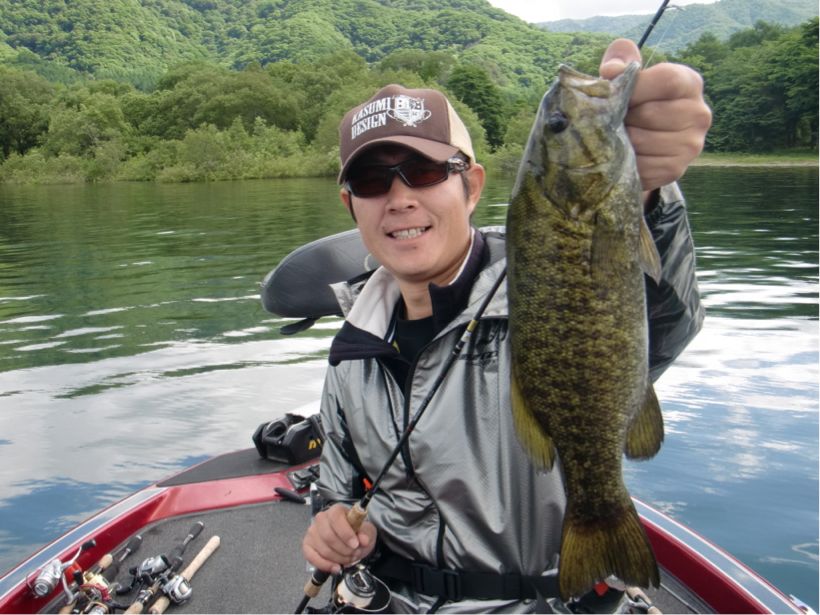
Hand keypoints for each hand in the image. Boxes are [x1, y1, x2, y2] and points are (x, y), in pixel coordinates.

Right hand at [302, 503, 377, 573]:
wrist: (352, 540)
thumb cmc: (357, 532)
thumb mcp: (367, 531)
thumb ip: (366, 534)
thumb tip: (364, 540)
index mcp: (336, 511)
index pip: (336, 518)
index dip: (346, 533)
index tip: (355, 544)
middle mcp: (321, 519)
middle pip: (328, 536)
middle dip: (344, 549)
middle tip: (354, 553)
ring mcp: (312, 532)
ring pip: (323, 549)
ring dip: (338, 558)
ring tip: (348, 559)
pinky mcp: (307, 545)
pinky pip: (312, 558)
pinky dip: (325, 565)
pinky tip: (336, 567)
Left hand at [600, 38, 711, 191]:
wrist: (642, 146)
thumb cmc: (634, 103)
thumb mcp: (629, 77)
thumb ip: (620, 61)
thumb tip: (612, 69)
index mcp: (690, 83)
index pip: (666, 80)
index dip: (635, 87)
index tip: (616, 94)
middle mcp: (699, 113)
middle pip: (649, 113)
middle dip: (623, 117)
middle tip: (615, 120)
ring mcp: (691, 144)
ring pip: (640, 141)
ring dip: (620, 141)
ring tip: (619, 136)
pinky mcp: (675, 169)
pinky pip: (640, 165)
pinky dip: (625, 162)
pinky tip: (625, 155)